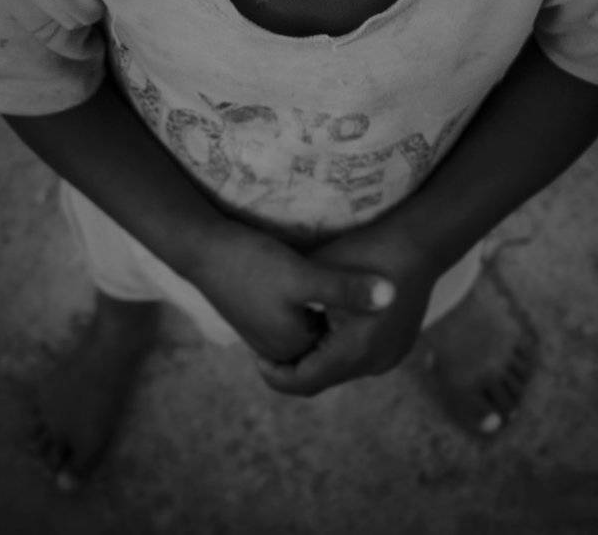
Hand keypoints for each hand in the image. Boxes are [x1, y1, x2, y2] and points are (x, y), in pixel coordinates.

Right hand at [193, 223, 396, 365]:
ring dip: (334, 312)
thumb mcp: (305, 275)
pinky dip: (316, 305)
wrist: (203, 248)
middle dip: (352, 321)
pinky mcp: (258, 315)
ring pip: (314, 328)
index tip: (390, 293)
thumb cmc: (253, 262)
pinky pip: (298, 318)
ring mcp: (265, 334)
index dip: (368, 324)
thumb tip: (394, 296)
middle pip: (328, 342)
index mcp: (294, 348)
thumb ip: (348, 289)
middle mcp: (279, 349)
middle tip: (380, 286)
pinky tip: (327, 277)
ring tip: (358, 281)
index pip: (344, 348)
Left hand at [254, 225, 437, 396]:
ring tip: (295, 331)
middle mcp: (373, 364)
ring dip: (317, 356)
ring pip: (340, 369)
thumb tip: (257, 320)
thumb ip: (293, 306)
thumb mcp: (318, 275)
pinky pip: (359, 358)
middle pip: (321, 378)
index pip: (301, 382)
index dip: (273, 373)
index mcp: (352, 351)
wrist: (420, 242)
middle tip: (268, 345)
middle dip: (295, 364)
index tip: (255, 355)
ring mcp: (389, 358)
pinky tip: (326, 322)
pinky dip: (338, 348)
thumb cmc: (365, 251)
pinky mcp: (398, 347)